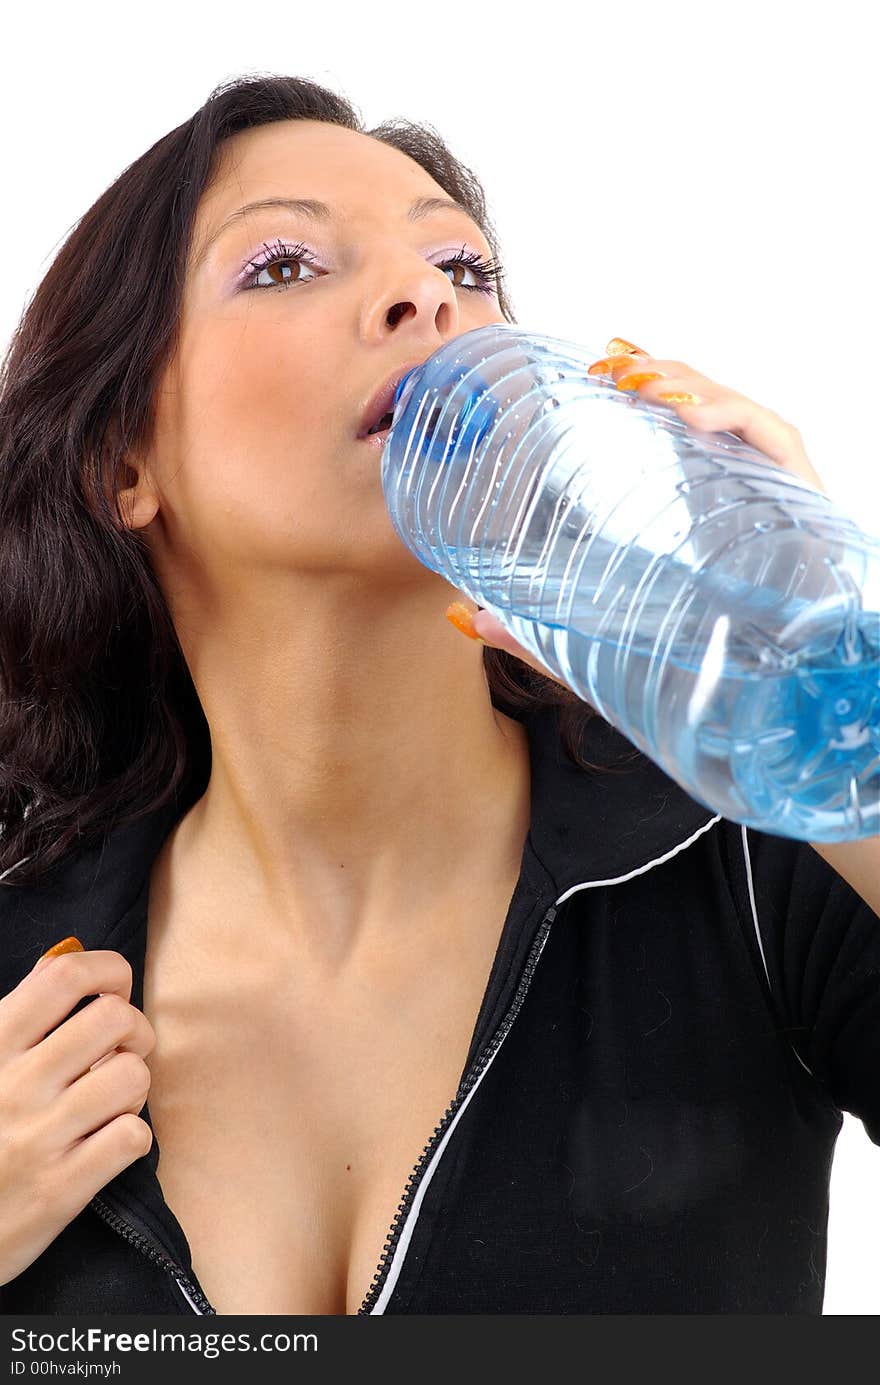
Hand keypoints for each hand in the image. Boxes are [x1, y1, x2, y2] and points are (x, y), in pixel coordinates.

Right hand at [0, 940, 154, 1286]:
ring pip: (131, 1077)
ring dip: (134, 1086)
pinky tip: (108, 1141)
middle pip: (114, 1018)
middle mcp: (15, 1085)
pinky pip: (132, 1138)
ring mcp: (40, 1137)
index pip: (65, 976)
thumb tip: (64, 957)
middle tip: (123, 1050)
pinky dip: (132, 1137)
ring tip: (112, 1101)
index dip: (107, 970)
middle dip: (136, 1029)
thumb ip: (17, 1015)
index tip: (114, 988)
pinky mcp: (61, 1189)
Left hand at [446, 335, 827, 679]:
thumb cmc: (688, 668)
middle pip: (701, 405)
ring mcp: (771, 492)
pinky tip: (687, 415)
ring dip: (683, 383)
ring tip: (636, 383)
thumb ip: (532, 630)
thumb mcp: (593, 640)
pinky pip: (774, 438)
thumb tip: (461, 619)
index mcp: (694, 506)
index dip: (640, 384)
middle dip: (654, 373)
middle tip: (604, 369)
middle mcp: (735, 490)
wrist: (762, 702)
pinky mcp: (803, 501)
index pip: (672, 425)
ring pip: (733, 409)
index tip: (595, 369)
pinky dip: (731, 414)